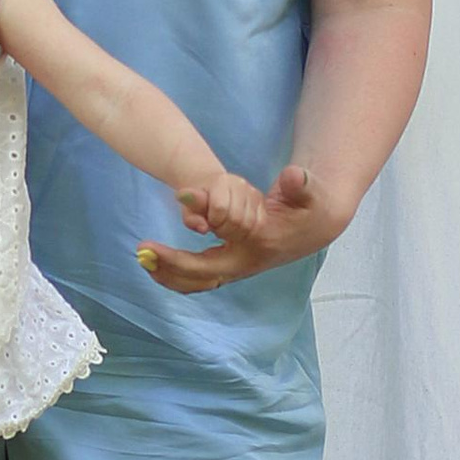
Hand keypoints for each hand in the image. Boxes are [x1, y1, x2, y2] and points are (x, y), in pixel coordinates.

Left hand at [137, 162, 339, 294]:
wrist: (316, 227)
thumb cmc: (309, 206)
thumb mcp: (310, 191)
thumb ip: (301, 184)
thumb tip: (293, 177)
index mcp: (260, 241)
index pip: (225, 230)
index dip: (202, 211)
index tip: (180, 194)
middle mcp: (246, 262)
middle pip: (202, 272)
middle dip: (171, 263)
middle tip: (143, 249)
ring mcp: (237, 270)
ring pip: (198, 282)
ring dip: (168, 275)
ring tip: (143, 259)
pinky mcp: (231, 269)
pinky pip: (199, 281)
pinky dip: (176, 278)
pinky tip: (156, 266)